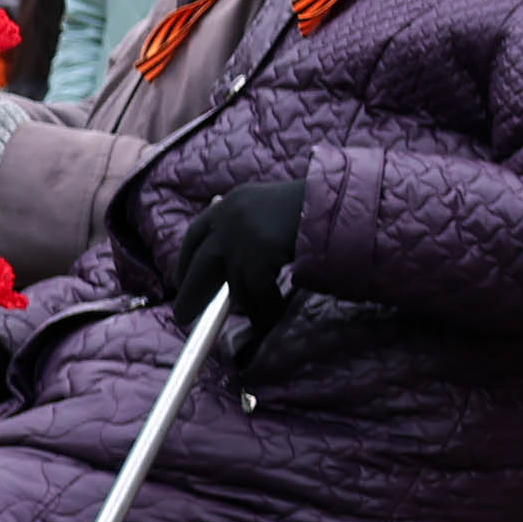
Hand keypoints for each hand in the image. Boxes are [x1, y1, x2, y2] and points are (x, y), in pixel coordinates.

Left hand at [168, 177, 307, 326]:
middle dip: (191, 294)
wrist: (341, 202)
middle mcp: (229, 217)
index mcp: (232, 202)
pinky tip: (271, 318)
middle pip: (199, 265)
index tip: (181, 280)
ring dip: (246, 306)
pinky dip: (264, 309)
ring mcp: (241, 236)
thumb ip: (250, 227)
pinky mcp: (257, 254)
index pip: (195, 234)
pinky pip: (255, 293)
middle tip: (184, 316)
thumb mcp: (273, 208)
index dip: (185, 261)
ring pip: (233, 285)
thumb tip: (234, 264)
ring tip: (257, 319)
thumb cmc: (317, 205)